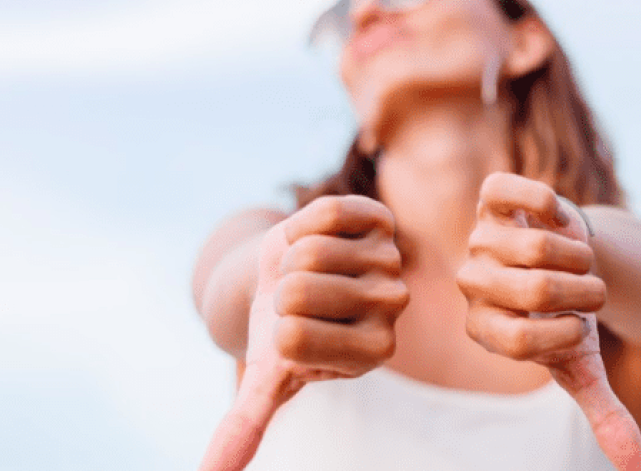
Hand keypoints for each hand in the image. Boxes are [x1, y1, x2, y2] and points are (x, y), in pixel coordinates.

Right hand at [199, 196, 407, 470]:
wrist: (285, 281)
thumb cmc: (278, 334)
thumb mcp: (265, 378)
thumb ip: (246, 426)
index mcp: (372, 354)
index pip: (293, 337)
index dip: (273, 331)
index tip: (292, 334)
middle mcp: (394, 309)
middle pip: (298, 290)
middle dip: (279, 292)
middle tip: (296, 299)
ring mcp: (392, 261)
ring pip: (312, 251)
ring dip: (290, 256)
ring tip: (307, 271)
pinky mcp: (382, 220)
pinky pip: (327, 213)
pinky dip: (302, 223)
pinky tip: (318, 239)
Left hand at [457, 173, 640, 470]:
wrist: (567, 260)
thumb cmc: (571, 318)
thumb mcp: (585, 365)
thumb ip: (604, 416)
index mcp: (484, 330)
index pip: (520, 342)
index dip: (565, 335)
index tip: (580, 329)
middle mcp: (471, 284)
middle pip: (535, 290)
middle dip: (584, 292)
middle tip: (592, 291)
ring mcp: (480, 238)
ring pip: (537, 243)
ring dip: (581, 253)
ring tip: (581, 260)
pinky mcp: (491, 198)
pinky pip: (512, 191)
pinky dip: (548, 202)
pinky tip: (560, 216)